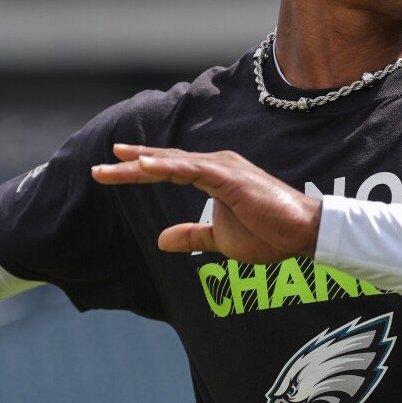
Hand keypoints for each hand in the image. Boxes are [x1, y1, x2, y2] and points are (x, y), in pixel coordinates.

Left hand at [91, 144, 320, 264]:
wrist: (304, 235)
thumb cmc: (270, 234)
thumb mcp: (220, 240)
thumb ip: (193, 235)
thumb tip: (162, 241)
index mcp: (213, 175)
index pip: (168, 169)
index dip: (139, 169)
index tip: (110, 169)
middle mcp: (216, 165)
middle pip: (164, 161)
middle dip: (130, 165)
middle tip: (97, 168)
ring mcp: (223, 168)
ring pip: (173, 162)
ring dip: (140, 164)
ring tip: (112, 163)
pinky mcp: (230, 178)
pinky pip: (191, 169)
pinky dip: (166, 166)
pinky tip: (143, 165)